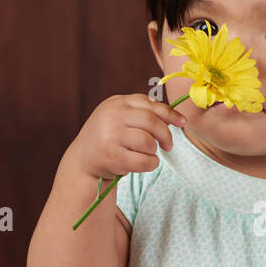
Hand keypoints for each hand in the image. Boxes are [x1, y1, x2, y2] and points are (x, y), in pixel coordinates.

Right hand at [68, 92, 187, 180]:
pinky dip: (150, 164)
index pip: (149, 104)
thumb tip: (175, 117)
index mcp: (116, 102)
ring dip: (153, 151)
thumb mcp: (120, 117)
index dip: (169, 113)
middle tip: (168, 145)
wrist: (83, 159)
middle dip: (165, 135)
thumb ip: (142, 113)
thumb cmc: (109, 137)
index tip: (183, 122)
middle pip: (152, 122)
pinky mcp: (113, 157)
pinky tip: (143, 164)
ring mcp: (111, 137)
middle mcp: (112, 116)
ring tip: (146, 153)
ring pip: (148, 143)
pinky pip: (145, 161)